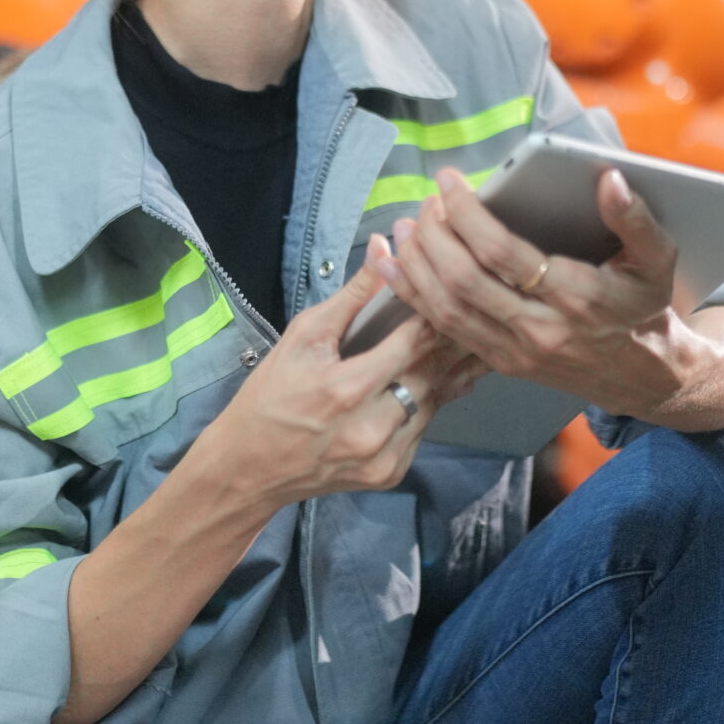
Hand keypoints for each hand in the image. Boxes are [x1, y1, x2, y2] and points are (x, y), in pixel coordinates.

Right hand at [188, 250, 482, 512]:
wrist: (249, 467)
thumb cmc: (270, 394)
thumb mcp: (303, 337)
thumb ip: (352, 296)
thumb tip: (384, 248)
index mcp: (346, 390)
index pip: (412, 344)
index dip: (434, 315)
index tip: (450, 291)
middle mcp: (370, 429)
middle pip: (432, 375)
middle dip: (451, 342)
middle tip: (474, 312)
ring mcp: (382, 457)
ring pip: (434, 404)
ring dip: (449, 372)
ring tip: (469, 340)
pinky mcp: (389, 474)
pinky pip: (423, 430)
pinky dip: (431, 403)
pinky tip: (444, 378)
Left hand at [369, 166, 705, 415]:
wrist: (641, 375)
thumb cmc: (644, 308)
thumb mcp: (657, 261)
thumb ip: (635, 219)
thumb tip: (609, 179)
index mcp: (576, 298)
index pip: (503, 254)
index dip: (467, 215)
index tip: (449, 181)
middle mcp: (539, 328)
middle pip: (463, 281)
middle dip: (434, 235)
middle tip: (427, 201)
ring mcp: (514, 351)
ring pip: (445, 309)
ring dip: (416, 265)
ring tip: (405, 225)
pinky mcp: (499, 361)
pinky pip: (444, 330)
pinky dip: (412, 296)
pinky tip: (394, 267)